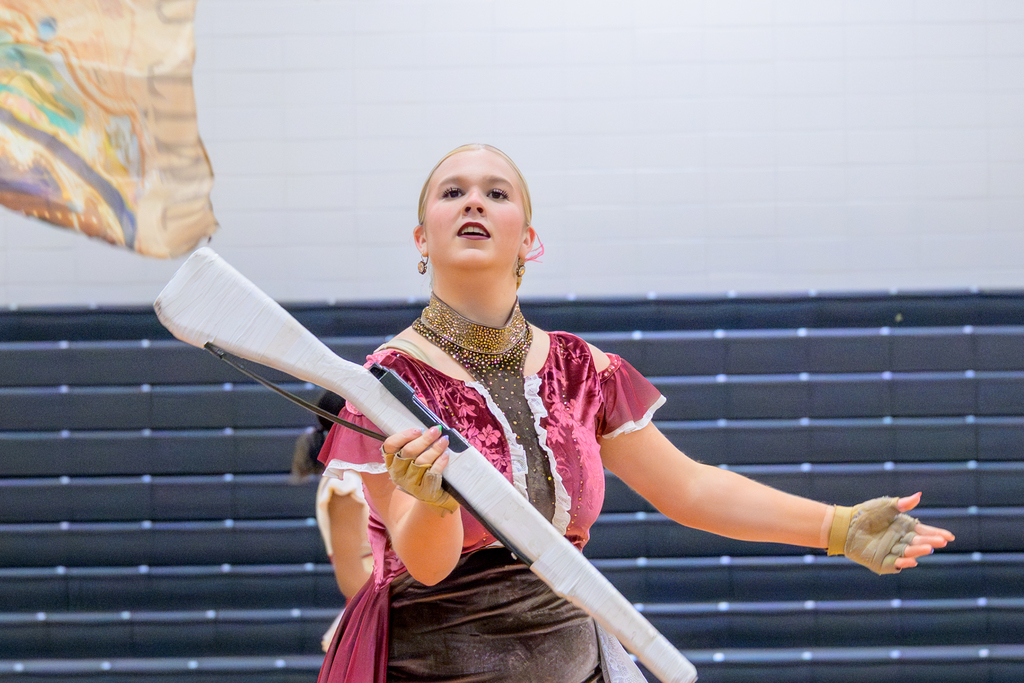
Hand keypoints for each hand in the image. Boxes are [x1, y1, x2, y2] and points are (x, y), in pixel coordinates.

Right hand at [381, 426, 456, 513]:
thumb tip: (428, 428)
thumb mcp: (410, 459)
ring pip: (421, 461)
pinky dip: (440, 462)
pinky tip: (446, 454)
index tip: (418, 429)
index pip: (390, 445)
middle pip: (409, 451)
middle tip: (436, 430)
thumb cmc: (420, 472)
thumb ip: (413, 444)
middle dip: (424, 439)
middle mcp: (398, 472)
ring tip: (444, 439)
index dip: (403, 435)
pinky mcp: (424, 490)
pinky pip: (432, 473)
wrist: (428, 498)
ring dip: (435, 448)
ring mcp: (410, 482)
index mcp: (391, 461)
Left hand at [830, 492, 954, 573]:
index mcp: (904, 528)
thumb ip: (902, 504)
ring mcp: (893, 552)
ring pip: (909, 553)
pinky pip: (895, 564)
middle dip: (930, 541)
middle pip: (919, 542)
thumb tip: (919, 495)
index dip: (936, 534)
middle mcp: (901, 541)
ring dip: (919, 551)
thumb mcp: (885, 507)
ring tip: (928, 547)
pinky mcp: (883, 562)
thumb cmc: (865, 514)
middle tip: (941, 541)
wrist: (845, 525)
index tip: (949, 536)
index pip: (924, 531)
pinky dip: (904, 563)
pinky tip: (911, 560)